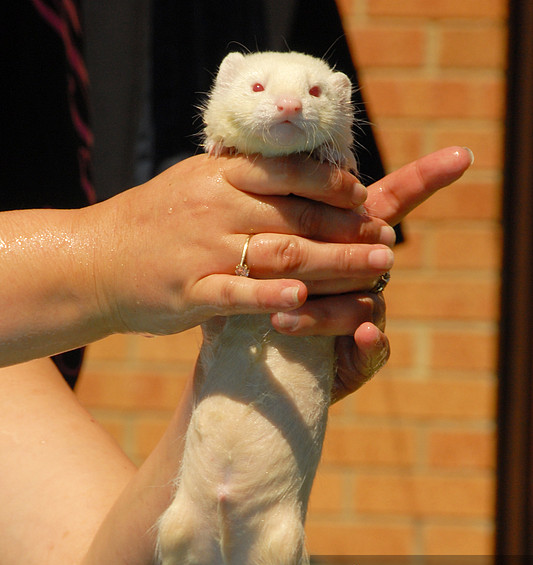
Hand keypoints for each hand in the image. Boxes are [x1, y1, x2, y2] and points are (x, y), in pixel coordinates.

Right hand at [85, 153, 394, 336]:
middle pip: (296, 216)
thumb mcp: (193, 184)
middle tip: (389, 241)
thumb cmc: (153, 223)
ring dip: (334, 261)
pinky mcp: (189, 293)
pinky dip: (272, 296)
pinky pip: (237, 294)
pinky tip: (305, 300)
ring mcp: (201, 251)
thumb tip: (298, 173)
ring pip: (279, 253)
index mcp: (219, 176)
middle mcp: (214, 207)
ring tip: (376, 269)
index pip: (287, 171)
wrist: (95, 261)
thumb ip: (242, 179)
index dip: (332, 185)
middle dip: (349, 228)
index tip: (366, 197)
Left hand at [269, 146, 473, 399]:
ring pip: (359, 305)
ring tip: (281, 316)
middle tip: (313, 264)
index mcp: (351, 243)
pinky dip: (370, 344)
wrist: (258, 359)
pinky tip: (365, 336)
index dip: (426, 178)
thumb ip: (281, 214)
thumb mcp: (266, 250)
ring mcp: (368, 320)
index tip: (461, 154)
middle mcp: (367, 278)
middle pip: (367, 257)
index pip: (393, 203)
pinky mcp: (362, 360)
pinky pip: (372, 351)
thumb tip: (276, 158)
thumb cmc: (262, 293)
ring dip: (323, 312)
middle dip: (344, 258)